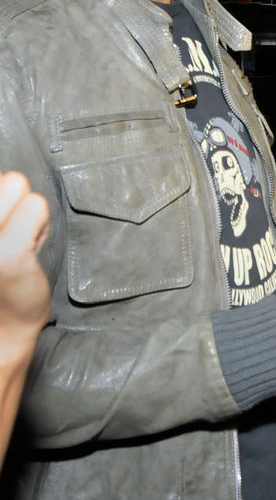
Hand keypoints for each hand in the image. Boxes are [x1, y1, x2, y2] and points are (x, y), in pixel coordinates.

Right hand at [0, 172, 50, 349]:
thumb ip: (0, 204)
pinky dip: (40, 225)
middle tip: (12, 234)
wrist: (0, 330)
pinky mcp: (6, 253)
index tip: (5, 229)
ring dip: (27, 212)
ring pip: (17, 183)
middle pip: (7, 178)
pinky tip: (29, 250)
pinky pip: (36, 205)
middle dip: (13, 201)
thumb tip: (11, 178)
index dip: (4, 201)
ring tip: (18, 241)